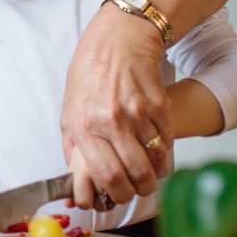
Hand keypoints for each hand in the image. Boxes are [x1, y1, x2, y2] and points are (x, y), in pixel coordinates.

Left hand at [61, 4, 173, 208]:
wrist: (117, 40)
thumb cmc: (90, 74)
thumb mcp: (69, 109)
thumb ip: (74, 145)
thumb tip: (77, 179)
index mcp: (84, 126)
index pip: (105, 175)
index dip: (117, 193)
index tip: (120, 196)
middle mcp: (110, 122)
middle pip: (134, 174)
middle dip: (139, 190)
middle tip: (138, 189)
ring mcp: (137, 114)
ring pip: (154, 161)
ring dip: (154, 175)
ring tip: (150, 175)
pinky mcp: (159, 105)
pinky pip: (166, 142)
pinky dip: (164, 154)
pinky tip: (158, 152)